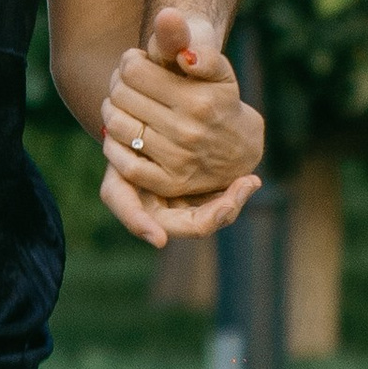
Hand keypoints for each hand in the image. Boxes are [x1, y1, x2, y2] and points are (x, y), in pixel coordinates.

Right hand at [98, 158, 264, 249]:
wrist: (126, 126)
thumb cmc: (117, 162)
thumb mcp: (116, 188)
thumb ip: (131, 214)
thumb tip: (160, 242)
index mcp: (163, 220)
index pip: (195, 227)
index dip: (212, 219)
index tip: (227, 206)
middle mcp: (181, 211)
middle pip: (214, 216)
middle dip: (232, 204)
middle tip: (248, 185)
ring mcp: (195, 193)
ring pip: (224, 201)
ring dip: (239, 193)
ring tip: (251, 181)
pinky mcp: (204, 173)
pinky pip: (226, 181)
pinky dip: (236, 178)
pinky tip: (248, 172)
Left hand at [99, 6, 264, 243]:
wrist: (240, 148)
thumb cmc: (220, 97)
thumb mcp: (214, 67)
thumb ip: (186, 40)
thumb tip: (167, 17)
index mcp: (198, 99)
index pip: (134, 71)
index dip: (129, 61)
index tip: (136, 62)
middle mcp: (188, 131)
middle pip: (122, 96)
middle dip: (118, 83)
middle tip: (126, 82)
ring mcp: (178, 160)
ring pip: (118, 126)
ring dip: (111, 110)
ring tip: (120, 103)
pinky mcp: (169, 183)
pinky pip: (125, 164)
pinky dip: (113, 145)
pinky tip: (118, 132)